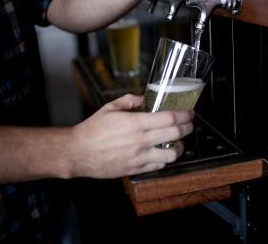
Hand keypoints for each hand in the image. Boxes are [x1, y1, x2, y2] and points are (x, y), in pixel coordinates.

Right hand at [68, 94, 193, 177]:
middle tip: (189, 125)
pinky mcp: (136, 169)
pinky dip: (166, 159)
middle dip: (187, 128)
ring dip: (180, 147)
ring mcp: (139, 157)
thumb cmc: (92, 130)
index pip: (169, 118)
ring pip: (171, 154)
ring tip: (179, 142)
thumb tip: (143, 99)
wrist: (78, 152)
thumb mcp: (110, 107)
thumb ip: (129, 100)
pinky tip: (164, 153)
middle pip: (175, 134)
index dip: (184, 115)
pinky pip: (159, 166)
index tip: (189, 113)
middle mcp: (140, 140)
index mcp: (136, 123)